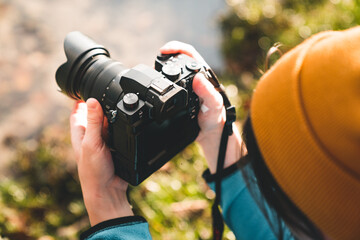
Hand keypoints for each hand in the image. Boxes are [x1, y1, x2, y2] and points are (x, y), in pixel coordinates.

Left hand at [70, 98, 132, 225]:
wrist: (109, 191)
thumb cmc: (93, 171)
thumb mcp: (92, 143)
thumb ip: (93, 123)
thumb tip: (92, 100)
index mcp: (80, 134)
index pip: (77, 113)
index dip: (79, 100)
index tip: (83, 87)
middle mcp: (92, 137)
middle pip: (95, 116)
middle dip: (100, 105)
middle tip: (106, 90)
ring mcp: (105, 143)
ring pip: (109, 124)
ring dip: (113, 115)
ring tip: (120, 101)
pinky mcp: (117, 148)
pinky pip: (120, 133)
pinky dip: (123, 126)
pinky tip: (129, 121)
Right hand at [160, 41, 243, 172]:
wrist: (210, 134)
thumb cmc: (215, 118)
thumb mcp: (214, 105)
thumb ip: (208, 92)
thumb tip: (198, 78)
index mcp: (204, 76)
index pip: (190, 54)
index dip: (177, 48)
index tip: (164, 50)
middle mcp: (194, 79)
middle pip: (178, 60)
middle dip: (166, 57)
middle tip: (156, 62)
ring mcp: (186, 87)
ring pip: (172, 72)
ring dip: (161, 69)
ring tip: (152, 71)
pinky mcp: (179, 96)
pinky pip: (168, 85)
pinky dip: (160, 82)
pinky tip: (154, 85)